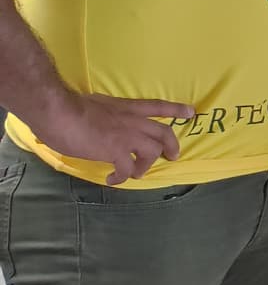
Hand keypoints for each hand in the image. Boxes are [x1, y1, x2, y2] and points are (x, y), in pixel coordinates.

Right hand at [35, 92, 192, 184]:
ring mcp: (127, 136)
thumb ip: (108, 114)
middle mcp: (133, 121)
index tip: (190, 112)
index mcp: (127, 107)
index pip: (157, 106)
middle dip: (171, 145)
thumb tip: (101, 121)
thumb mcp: (97, 104)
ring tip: (135, 173)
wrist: (60, 112)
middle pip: (163, 133)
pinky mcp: (117, 151)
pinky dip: (122, 177)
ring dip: (145, 166)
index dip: (175, 110)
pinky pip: (127, 169)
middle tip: (172, 156)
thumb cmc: (70, 106)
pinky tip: (113, 180)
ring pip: (152, 152)